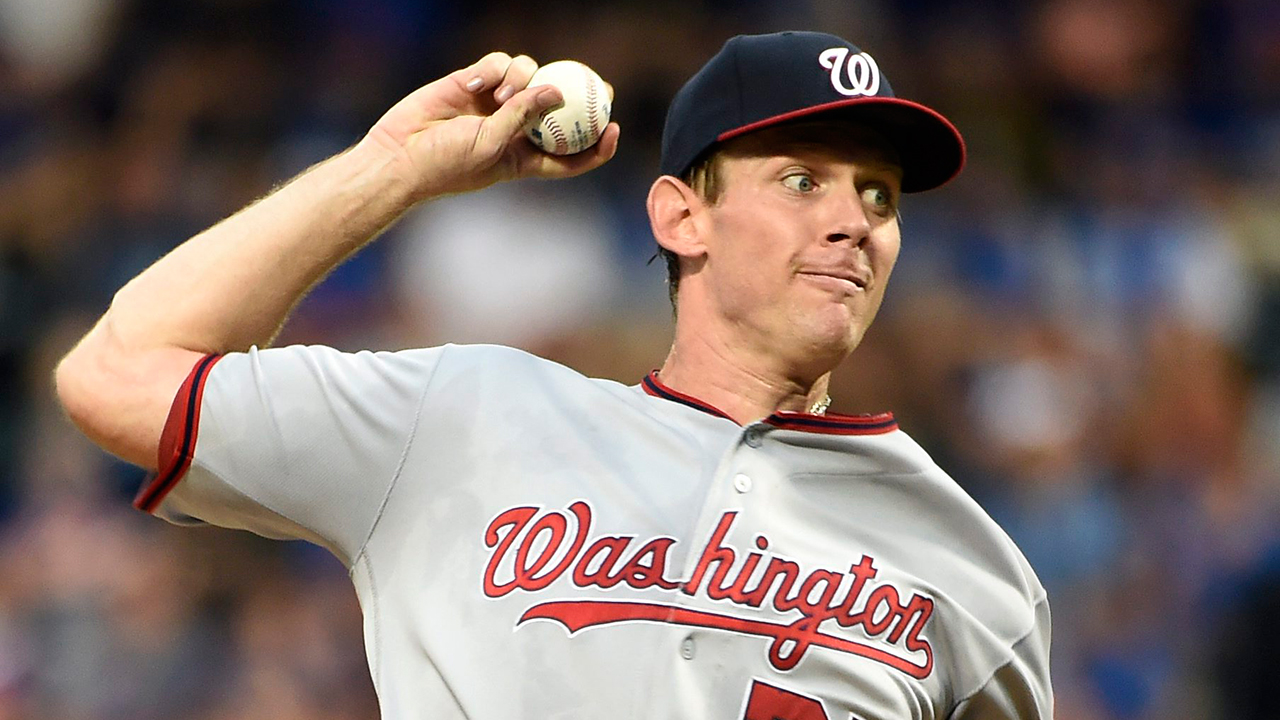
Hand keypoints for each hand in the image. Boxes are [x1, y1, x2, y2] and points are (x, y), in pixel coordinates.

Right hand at [359, 52, 620, 200]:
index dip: (596, 145)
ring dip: (522, 79)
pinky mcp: (473, 82)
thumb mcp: (491, 146)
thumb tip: (557, 90)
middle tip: (601, 85)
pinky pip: (497, 64)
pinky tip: (475, 84)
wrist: (399, 155)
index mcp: (525, 158)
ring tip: (500, 96)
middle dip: (583, 95)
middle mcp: (515, 129)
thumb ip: (523, 116)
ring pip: (529, 76)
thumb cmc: (446, 165)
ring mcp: (495, 104)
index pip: (570, 155)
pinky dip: (492, 70)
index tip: (615, 129)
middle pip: (559, 108)